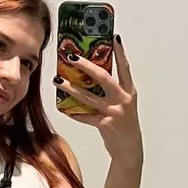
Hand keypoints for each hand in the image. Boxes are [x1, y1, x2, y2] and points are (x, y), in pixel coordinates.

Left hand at [54, 37, 141, 165]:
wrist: (129, 149)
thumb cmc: (125, 124)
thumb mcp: (124, 104)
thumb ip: (113, 91)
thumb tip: (93, 76)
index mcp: (129, 92)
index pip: (124, 68)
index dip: (120, 53)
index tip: (114, 38)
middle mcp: (123, 100)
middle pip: (103, 77)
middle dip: (86, 65)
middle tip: (71, 56)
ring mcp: (114, 112)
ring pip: (88, 97)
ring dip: (71, 88)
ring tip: (57, 80)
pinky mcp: (105, 124)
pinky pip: (86, 117)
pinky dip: (75, 113)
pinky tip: (65, 109)